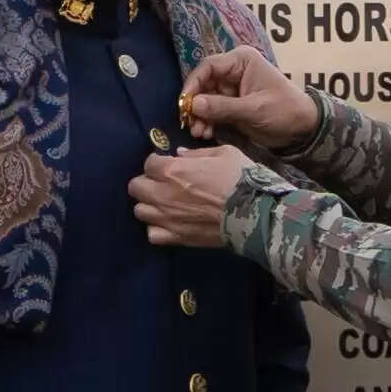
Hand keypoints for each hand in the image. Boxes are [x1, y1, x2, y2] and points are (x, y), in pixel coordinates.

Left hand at [129, 141, 250, 246]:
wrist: (255, 214)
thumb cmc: (241, 178)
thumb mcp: (224, 153)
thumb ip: (197, 154)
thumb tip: (180, 155)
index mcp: (172, 170)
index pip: (148, 163)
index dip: (158, 162)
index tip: (168, 164)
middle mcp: (162, 194)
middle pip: (135, 187)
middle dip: (147, 182)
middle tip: (162, 183)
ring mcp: (167, 218)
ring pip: (139, 211)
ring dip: (149, 204)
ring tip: (164, 203)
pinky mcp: (176, 238)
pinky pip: (152, 234)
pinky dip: (157, 228)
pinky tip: (169, 223)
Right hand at [181, 47, 317, 152]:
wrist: (303, 129)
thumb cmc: (284, 110)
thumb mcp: (254, 109)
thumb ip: (223, 107)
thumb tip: (194, 105)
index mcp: (241, 61)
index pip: (208, 66)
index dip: (193, 83)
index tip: (184, 103)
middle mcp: (234, 71)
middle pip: (204, 84)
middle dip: (195, 104)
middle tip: (189, 122)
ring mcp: (232, 89)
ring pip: (205, 99)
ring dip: (200, 116)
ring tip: (199, 133)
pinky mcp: (232, 105)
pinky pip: (212, 111)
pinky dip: (207, 121)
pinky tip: (206, 133)